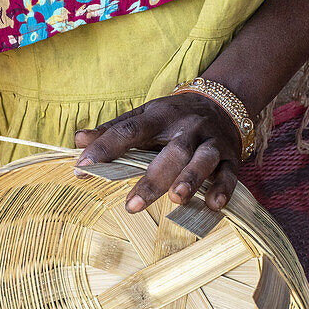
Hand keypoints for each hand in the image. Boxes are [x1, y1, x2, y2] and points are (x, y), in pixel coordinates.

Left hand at [75, 92, 242, 212]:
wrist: (221, 103)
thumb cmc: (171, 117)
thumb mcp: (142, 117)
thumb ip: (112, 130)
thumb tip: (78, 140)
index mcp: (159, 116)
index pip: (129, 130)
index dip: (105, 148)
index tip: (82, 169)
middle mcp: (187, 127)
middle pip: (171, 151)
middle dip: (152, 179)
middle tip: (131, 205)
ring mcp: (211, 141)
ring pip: (203, 159)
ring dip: (191, 178)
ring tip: (177, 198)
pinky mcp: (231, 157)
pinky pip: (230, 173)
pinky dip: (224, 189)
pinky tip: (213, 205)